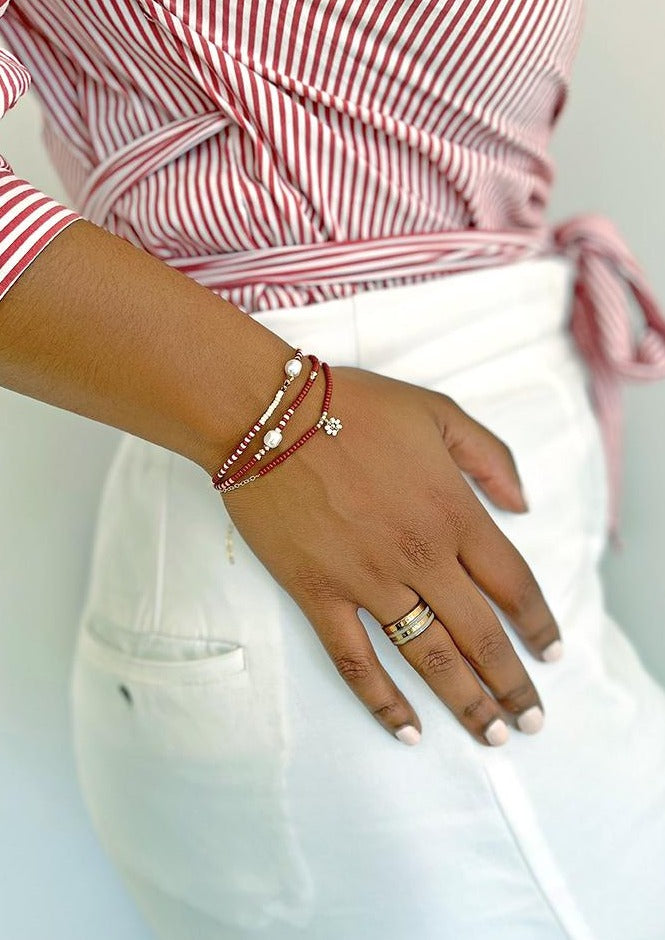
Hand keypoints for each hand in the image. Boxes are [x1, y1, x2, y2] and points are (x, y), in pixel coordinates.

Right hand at [219, 365, 561, 746]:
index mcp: (453, 511)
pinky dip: (383, 702)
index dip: (539, 624)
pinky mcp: (319, 596)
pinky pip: (356, 661)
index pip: (512, 583)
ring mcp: (368, 581)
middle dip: (512, 683)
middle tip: (531, 720)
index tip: (552, 653)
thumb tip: (523, 503)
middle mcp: (420, 555)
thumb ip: (490, 457)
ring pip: (428, 657)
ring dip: (465, 703)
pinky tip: (407, 730)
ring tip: (490, 734)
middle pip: (480, 635)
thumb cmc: (351, 405)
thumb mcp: (436, 412)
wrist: (265, 414)